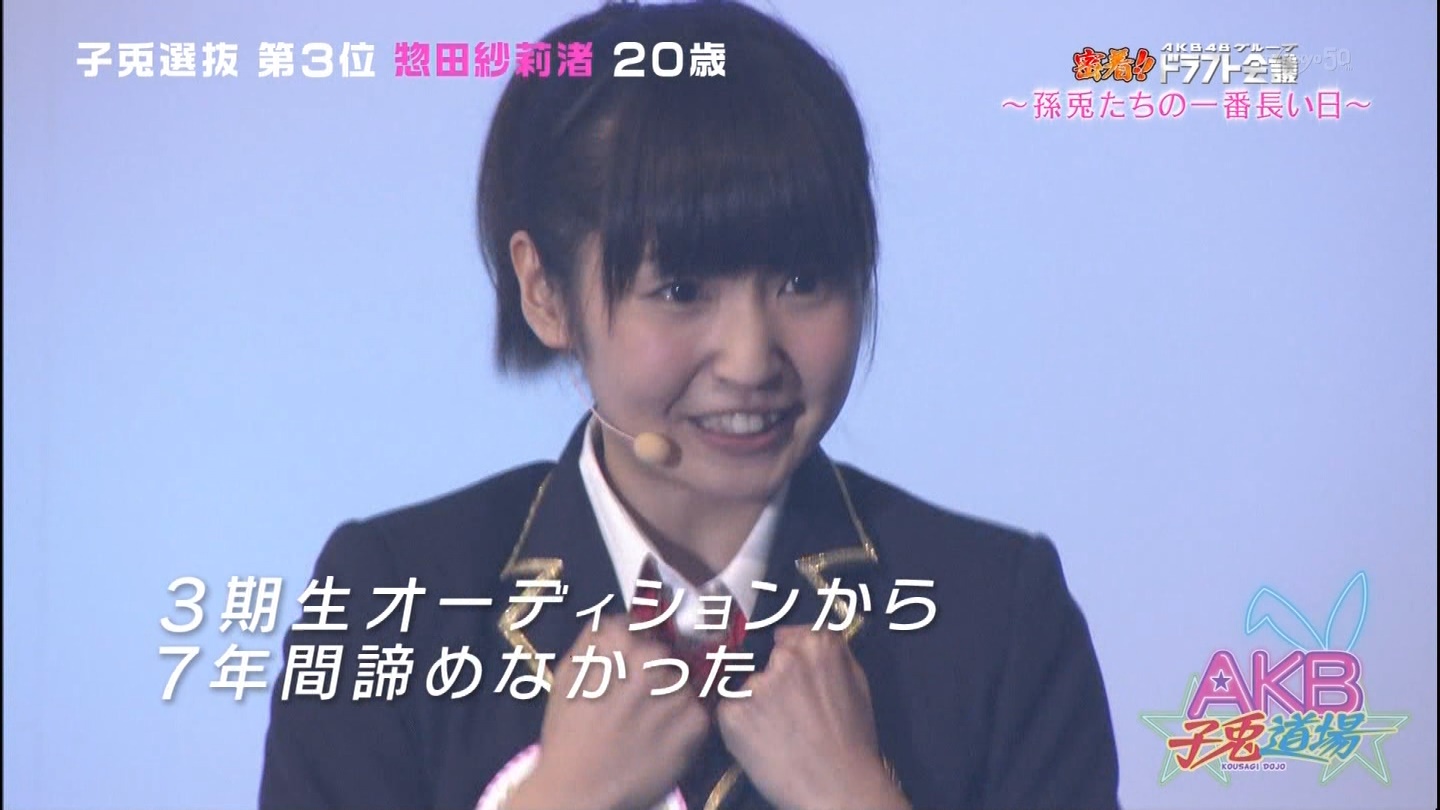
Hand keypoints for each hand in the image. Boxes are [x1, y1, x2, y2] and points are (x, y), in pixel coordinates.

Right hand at [505, 616, 709, 809]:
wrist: (578, 789)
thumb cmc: (567, 733)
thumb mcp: (567, 673)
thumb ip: (595, 638)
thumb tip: (623, 619)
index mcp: (618, 640)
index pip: (641, 627)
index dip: (634, 648)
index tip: (627, 668)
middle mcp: (651, 658)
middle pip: (665, 653)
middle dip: (655, 671)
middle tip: (636, 702)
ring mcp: (677, 688)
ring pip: (683, 681)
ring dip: (671, 696)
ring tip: (646, 723)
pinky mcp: (696, 721)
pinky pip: (697, 710)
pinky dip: (683, 723)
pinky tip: (659, 739)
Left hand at [716, 626, 908, 809]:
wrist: (839, 788)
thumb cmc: (853, 740)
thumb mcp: (857, 681)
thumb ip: (830, 650)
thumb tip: (795, 634)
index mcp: (816, 645)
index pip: (785, 637)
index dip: (787, 663)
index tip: (793, 684)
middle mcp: (783, 658)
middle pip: (762, 661)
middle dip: (770, 681)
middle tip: (786, 714)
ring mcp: (755, 685)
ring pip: (744, 686)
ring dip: (753, 704)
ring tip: (776, 733)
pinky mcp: (732, 713)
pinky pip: (729, 710)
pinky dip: (740, 725)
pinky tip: (763, 743)